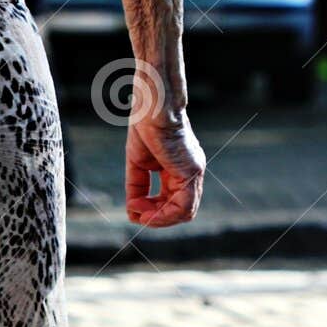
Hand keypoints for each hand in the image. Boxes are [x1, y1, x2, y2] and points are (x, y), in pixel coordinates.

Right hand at [125, 106, 204, 228]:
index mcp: (179, 169)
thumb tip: (134, 209)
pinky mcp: (191, 172)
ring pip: (184, 213)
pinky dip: (162, 215)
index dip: (152, 211)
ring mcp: (193, 172)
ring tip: (139, 212)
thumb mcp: (137, 163)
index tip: (133, 206)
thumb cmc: (145, 126)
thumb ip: (138, 186)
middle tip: (135, 211)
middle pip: (179, 211)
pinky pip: (183, 207)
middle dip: (155, 218)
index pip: (173, 202)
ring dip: (158, 219)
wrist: (153, 106)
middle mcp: (190, 172)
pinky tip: (145, 208)